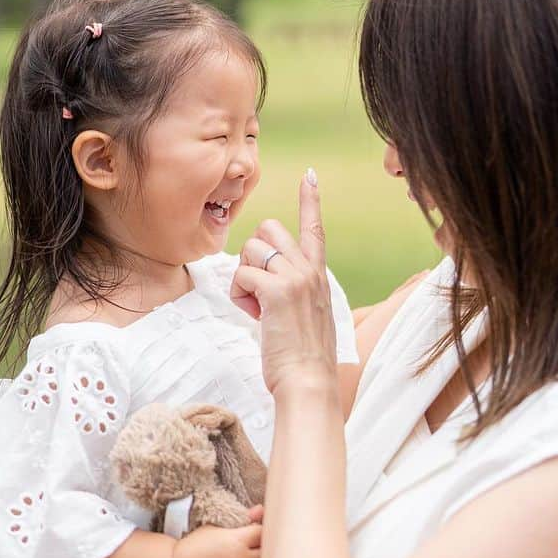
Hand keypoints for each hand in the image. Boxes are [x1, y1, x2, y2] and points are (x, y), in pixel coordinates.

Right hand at [172, 518, 261, 557]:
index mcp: (237, 541)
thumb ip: (243, 520)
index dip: (266, 530)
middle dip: (269, 548)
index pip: (265, 533)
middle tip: (268, 546)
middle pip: (270, 554)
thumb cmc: (197, 546)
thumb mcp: (217, 528)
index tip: (263, 531)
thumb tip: (261, 510)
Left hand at [231, 170, 337, 393]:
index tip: (309, 175)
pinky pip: (241, 274)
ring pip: (251, 249)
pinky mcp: (277, 291)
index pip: (315, 228)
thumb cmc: (304, 356)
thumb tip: (266, 279)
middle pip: (268, 229)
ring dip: (243, 276)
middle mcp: (310, 269)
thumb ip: (295, 289)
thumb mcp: (308, 314)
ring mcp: (295, 278)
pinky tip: (253, 315)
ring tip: (256, 306)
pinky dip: (239, 295)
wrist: (309, 382)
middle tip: (257, 286)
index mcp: (318, 274)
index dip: (310, 200)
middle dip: (252, 252)